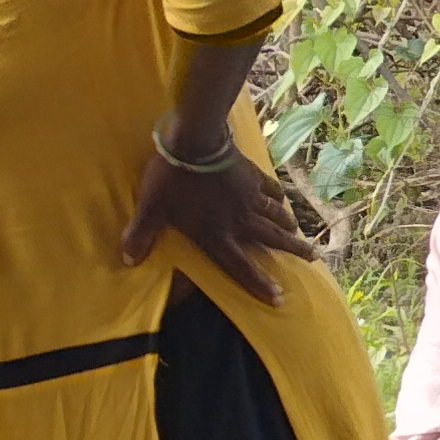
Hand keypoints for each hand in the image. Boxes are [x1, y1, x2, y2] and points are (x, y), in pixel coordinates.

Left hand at [121, 139, 312, 302]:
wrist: (195, 142)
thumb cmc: (172, 179)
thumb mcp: (151, 208)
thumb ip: (140, 234)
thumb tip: (127, 260)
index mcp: (216, 234)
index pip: (240, 266)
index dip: (258, 284)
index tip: (278, 298)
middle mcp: (239, 220)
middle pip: (271, 240)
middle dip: (292, 251)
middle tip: (313, 259)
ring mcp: (249, 198)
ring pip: (275, 216)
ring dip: (288, 227)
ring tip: (299, 235)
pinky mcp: (252, 176)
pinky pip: (271, 190)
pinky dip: (279, 197)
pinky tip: (283, 200)